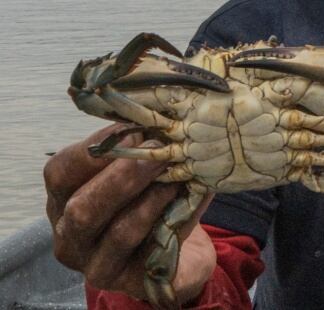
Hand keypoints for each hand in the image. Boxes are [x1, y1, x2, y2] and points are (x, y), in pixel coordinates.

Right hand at [44, 124, 215, 302]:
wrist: (173, 253)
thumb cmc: (148, 201)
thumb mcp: (135, 173)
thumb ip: (138, 149)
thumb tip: (158, 115)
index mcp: (62, 201)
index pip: (60, 172)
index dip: (94, 149)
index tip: (134, 129)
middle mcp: (70, 238)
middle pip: (83, 208)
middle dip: (123, 176)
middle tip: (159, 150)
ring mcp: (97, 264)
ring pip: (121, 231)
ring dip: (153, 197)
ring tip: (179, 173)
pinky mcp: (131, 282)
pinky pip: (153, 250)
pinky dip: (173, 220)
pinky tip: (189, 198)